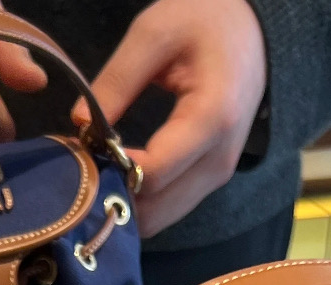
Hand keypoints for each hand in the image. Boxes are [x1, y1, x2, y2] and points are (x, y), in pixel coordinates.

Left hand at [73, 0, 266, 237]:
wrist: (251, 30)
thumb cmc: (205, 21)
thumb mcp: (154, 34)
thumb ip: (116, 81)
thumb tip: (79, 125)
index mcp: (211, 120)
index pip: (151, 174)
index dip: (112, 170)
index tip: (86, 147)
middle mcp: (220, 160)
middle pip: (155, 210)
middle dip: (116, 195)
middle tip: (87, 167)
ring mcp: (218, 176)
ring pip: (161, 218)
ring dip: (127, 202)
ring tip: (103, 168)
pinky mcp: (211, 181)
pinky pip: (169, 207)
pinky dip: (142, 200)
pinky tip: (122, 173)